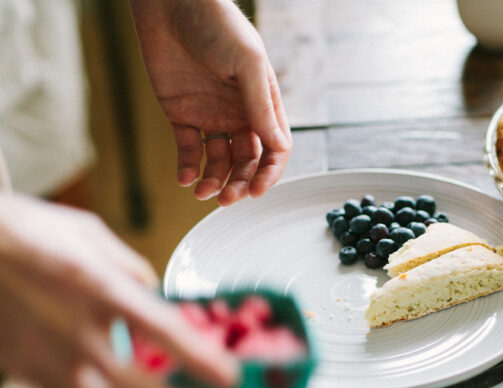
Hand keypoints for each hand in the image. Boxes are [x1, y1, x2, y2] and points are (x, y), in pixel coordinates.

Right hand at [0, 195, 236, 387]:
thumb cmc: (29, 232)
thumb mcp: (90, 235)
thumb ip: (131, 270)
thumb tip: (155, 295)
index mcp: (96, 286)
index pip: (161, 330)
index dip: (199, 358)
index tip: (229, 379)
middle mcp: (72, 328)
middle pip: (135, 385)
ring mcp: (45, 355)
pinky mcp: (24, 370)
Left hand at [130, 0, 290, 205]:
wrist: (171, 2)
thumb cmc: (217, 24)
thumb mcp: (247, 64)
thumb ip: (261, 106)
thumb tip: (278, 147)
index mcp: (263, 103)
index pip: (274, 148)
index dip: (268, 173)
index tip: (256, 191)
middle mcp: (239, 113)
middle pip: (246, 161)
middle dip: (239, 183)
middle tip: (227, 199)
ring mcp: (210, 115)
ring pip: (219, 160)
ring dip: (214, 180)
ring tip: (203, 192)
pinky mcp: (181, 113)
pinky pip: (188, 149)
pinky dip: (187, 167)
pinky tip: (185, 178)